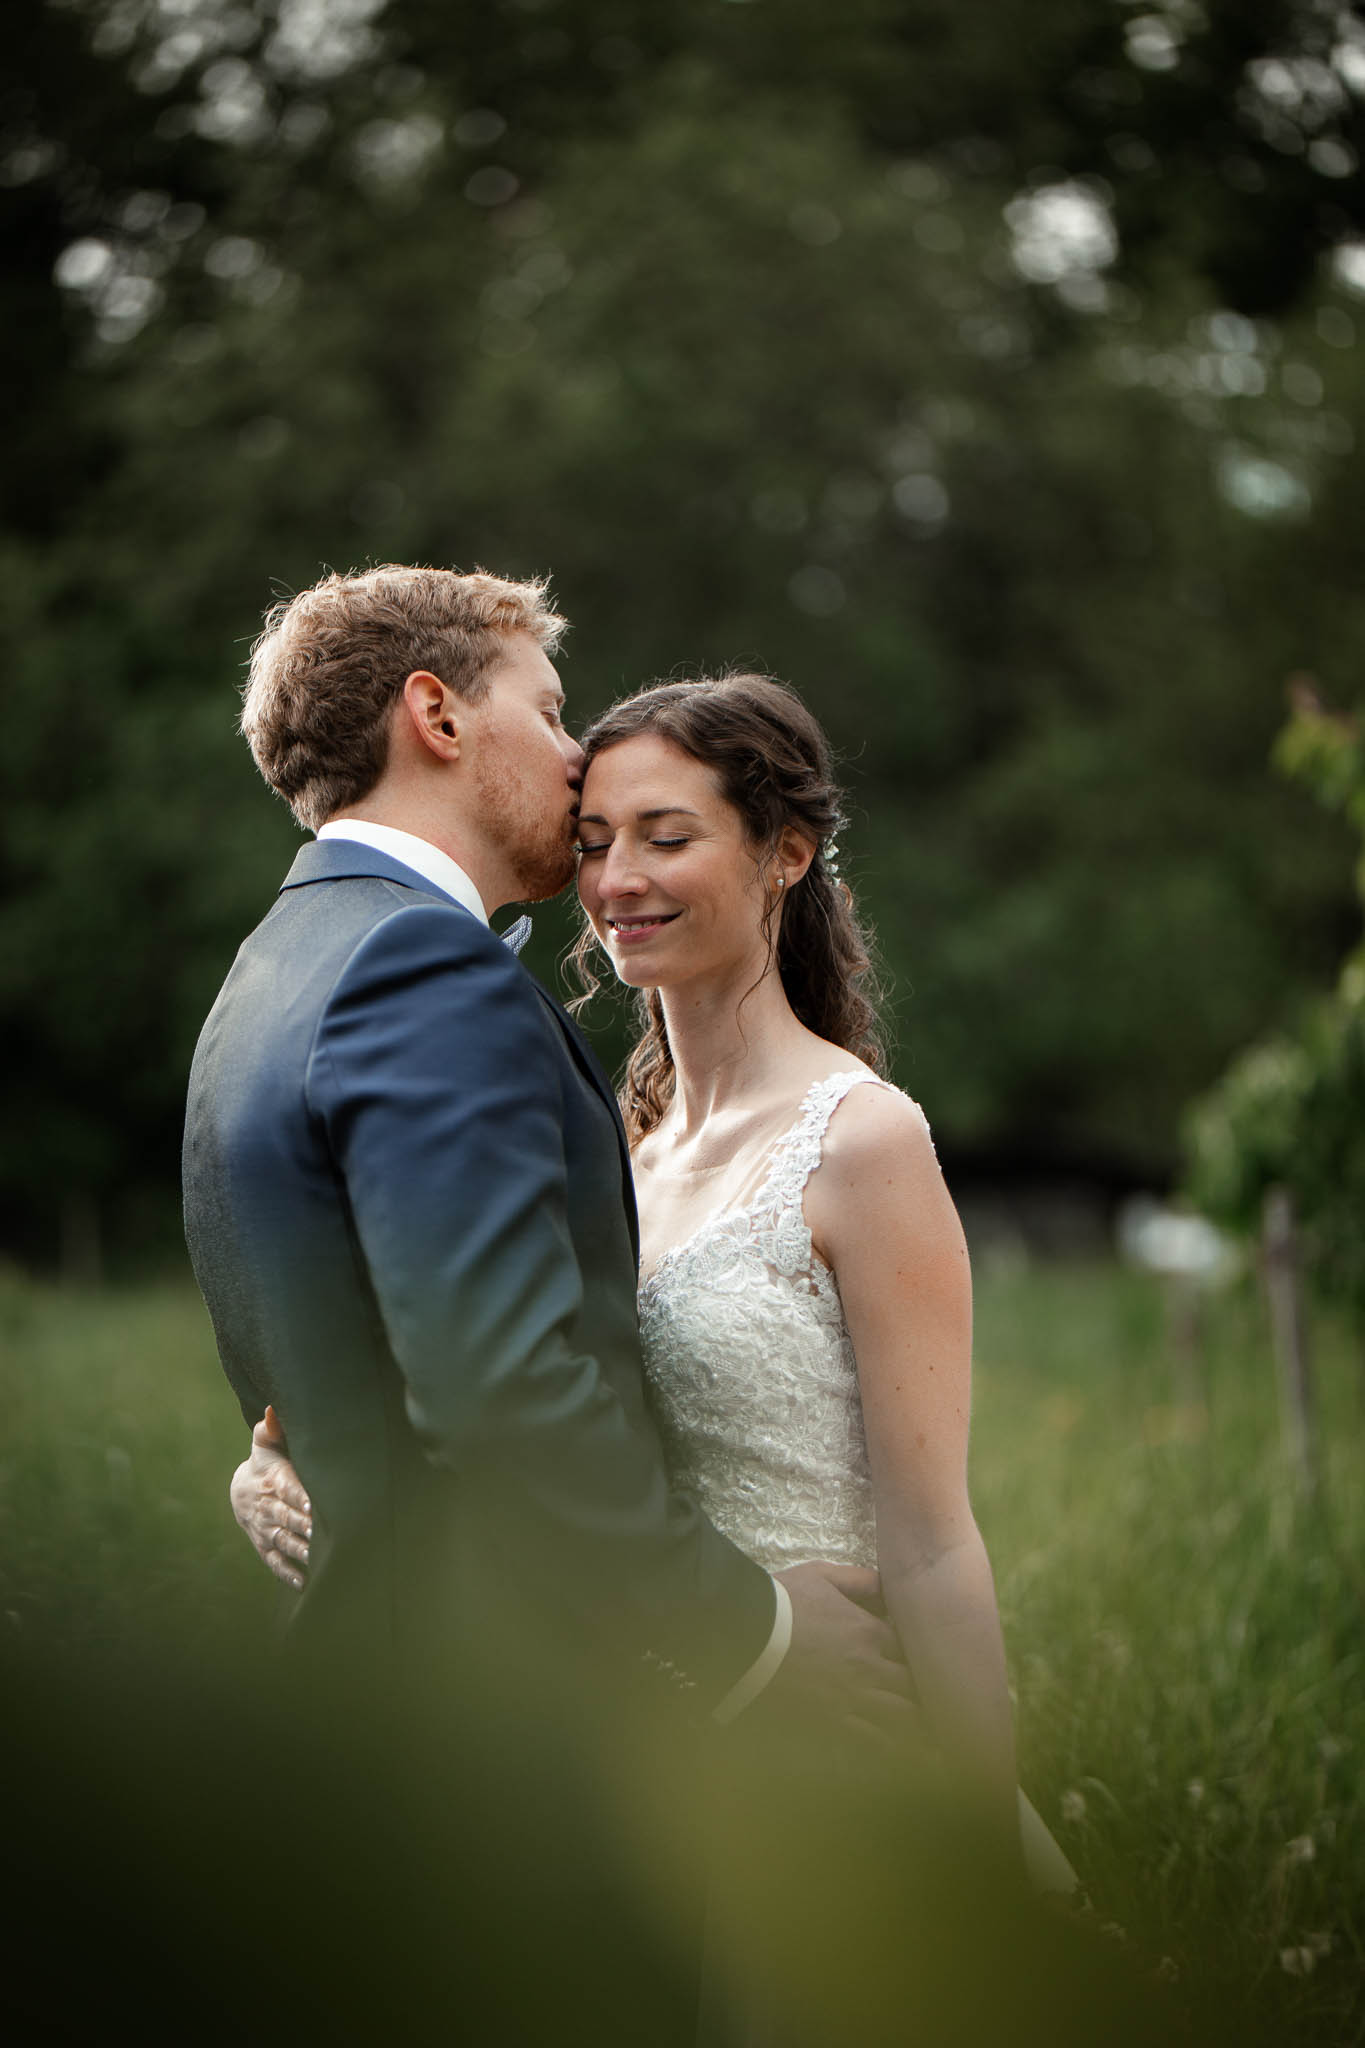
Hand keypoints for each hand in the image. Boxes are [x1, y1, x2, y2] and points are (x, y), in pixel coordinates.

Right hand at [230, 1405, 311, 1591]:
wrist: (242, 1489)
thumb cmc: (266, 1461)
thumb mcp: (266, 1442)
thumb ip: (272, 1428)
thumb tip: (272, 1409)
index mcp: (273, 1480)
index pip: (286, 1488)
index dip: (298, 1495)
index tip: (312, 1503)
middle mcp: (267, 1508)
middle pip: (286, 1517)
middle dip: (303, 1525)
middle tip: (321, 1532)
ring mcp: (265, 1530)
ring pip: (283, 1541)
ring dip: (299, 1550)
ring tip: (317, 1558)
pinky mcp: (265, 1547)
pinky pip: (275, 1562)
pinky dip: (287, 1573)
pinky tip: (304, 1583)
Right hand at [768, 1562, 917, 1740]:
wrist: (744, 1635)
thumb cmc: (782, 1602)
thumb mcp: (822, 1575)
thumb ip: (859, 1579)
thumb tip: (887, 1585)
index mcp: (869, 1632)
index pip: (913, 1648)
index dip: (919, 1654)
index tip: (921, 1657)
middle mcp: (868, 1668)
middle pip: (913, 1687)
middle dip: (922, 1691)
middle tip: (931, 1696)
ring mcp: (852, 1698)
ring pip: (900, 1718)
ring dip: (914, 1721)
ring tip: (927, 1729)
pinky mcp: (832, 1721)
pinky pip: (872, 1740)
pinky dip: (889, 1744)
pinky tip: (898, 1747)